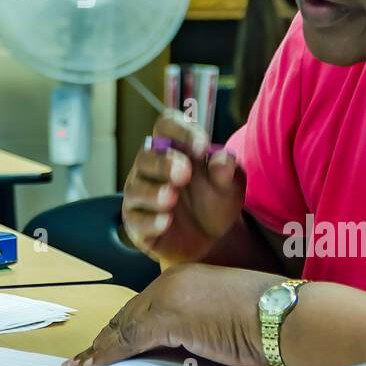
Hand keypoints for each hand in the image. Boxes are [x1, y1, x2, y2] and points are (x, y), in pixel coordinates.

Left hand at [62, 263, 282, 365]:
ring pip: (123, 327)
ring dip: (101, 350)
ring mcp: (167, 297)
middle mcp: (172, 281)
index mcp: (186, 279)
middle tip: (86, 359)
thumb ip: (195, 331)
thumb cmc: (266, 321)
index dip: (124, 327)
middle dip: (107, 339)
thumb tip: (177, 354)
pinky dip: (105, 355)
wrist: (282, 315)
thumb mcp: (222, 323)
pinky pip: (127, 340)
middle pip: (129, 315)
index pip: (145, 307)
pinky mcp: (166, 316)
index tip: (108, 344)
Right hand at [122, 111, 244, 266]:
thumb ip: (227, 171)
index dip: (181, 131)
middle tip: (185, 172)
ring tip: (172, 197)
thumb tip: (223, 160)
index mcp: (173, 148)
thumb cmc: (214, 200)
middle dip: (164, 163)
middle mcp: (151, 168)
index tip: (202, 146)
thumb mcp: (229, 185)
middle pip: (146, 156)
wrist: (209, 238)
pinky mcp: (137, 223)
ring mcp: (140, 195)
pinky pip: (136, 220)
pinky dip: (150, 221)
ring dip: (153, 192)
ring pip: (136, 188)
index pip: (166, 126)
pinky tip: (166, 222)